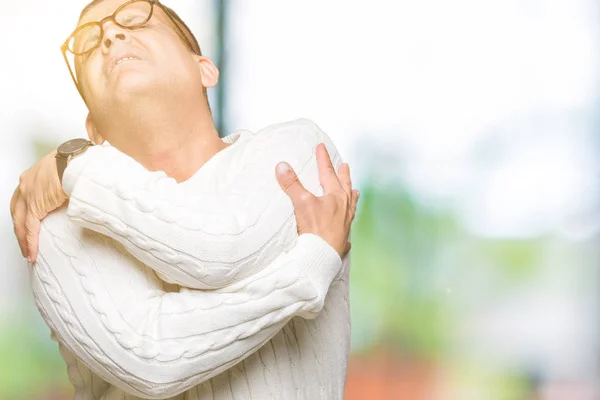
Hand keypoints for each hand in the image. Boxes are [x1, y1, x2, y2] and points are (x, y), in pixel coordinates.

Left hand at [10, 149, 67, 262]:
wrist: (77, 161)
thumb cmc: (78, 161)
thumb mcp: (66, 170)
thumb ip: (64, 180)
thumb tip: (76, 188)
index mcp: (33, 175)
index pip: (23, 197)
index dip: (24, 212)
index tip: (28, 222)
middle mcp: (26, 184)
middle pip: (17, 211)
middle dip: (19, 228)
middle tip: (23, 241)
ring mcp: (28, 196)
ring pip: (20, 222)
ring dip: (23, 239)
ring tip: (28, 252)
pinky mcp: (36, 207)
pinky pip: (30, 229)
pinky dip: (30, 243)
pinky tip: (32, 253)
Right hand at [275, 143, 358, 257]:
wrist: (322, 256)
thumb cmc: (316, 229)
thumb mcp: (301, 203)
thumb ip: (292, 184)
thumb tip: (282, 166)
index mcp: (335, 196)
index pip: (328, 172)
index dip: (323, 159)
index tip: (321, 147)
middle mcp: (344, 207)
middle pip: (345, 186)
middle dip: (343, 174)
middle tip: (345, 165)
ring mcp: (345, 222)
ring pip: (351, 205)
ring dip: (351, 195)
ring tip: (354, 191)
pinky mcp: (343, 236)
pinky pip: (348, 224)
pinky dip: (348, 220)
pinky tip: (348, 224)